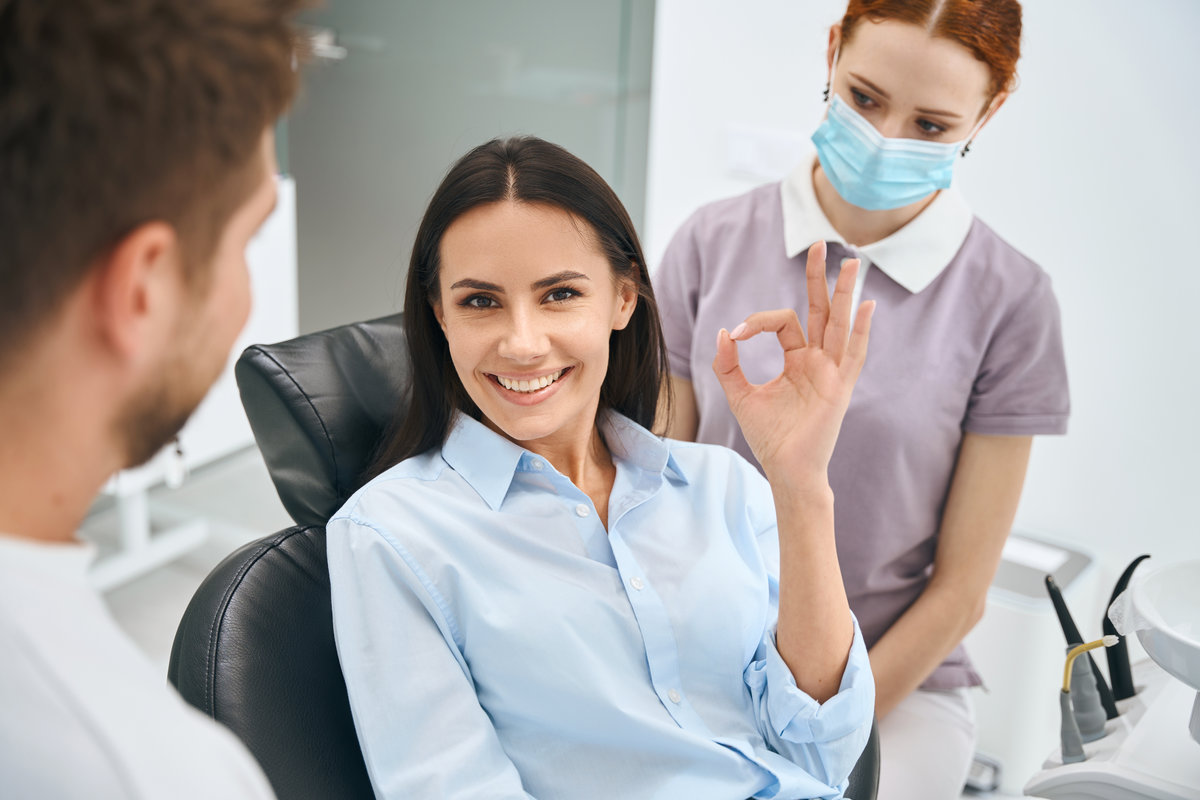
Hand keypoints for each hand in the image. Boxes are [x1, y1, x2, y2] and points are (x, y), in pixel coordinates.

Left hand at [712, 241, 873, 484]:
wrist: (785, 470)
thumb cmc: (769, 437)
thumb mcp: (740, 396)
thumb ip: (728, 365)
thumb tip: (724, 333)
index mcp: (797, 358)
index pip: (783, 321)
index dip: (758, 320)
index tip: (736, 334)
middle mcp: (818, 360)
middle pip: (822, 309)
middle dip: (820, 278)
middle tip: (820, 245)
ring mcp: (832, 371)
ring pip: (840, 323)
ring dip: (845, 293)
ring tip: (851, 262)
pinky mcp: (839, 387)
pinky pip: (854, 354)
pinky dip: (861, 330)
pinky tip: (866, 305)